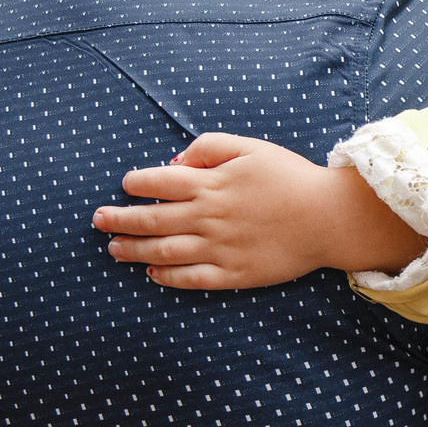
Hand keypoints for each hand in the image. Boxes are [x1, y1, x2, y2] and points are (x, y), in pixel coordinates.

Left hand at [92, 133, 423, 289]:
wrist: (328, 218)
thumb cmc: (291, 178)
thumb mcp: (251, 148)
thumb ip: (210, 147)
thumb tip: (176, 162)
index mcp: (211, 183)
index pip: (159, 182)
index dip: (136, 183)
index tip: (125, 186)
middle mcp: (208, 217)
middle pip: (151, 220)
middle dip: (119, 220)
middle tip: (99, 220)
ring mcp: (218, 248)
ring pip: (163, 252)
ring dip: (133, 250)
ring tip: (114, 249)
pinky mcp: (233, 273)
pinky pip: (190, 278)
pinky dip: (166, 277)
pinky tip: (152, 274)